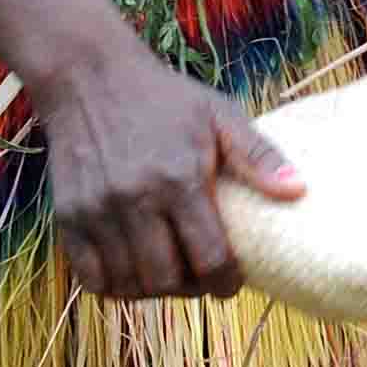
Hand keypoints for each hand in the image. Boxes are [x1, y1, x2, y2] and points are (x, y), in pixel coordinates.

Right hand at [37, 39, 303, 300]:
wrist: (88, 75)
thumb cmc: (163, 98)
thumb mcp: (218, 115)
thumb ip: (258, 155)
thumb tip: (298, 191)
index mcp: (180, 179)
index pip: (209, 259)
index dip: (225, 282)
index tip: (231, 281)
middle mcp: (135, 200)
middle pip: (168, 280)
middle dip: (192, 289)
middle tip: (200, 278)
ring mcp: (97, 211)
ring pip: (129, 284)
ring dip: (154, 291)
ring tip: (169, 274)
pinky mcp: (68, 216)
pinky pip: (91, 277)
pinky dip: (113, 286)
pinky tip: (132, 272)